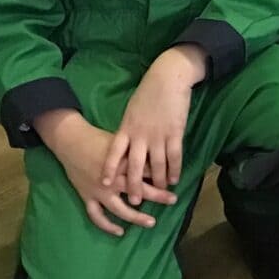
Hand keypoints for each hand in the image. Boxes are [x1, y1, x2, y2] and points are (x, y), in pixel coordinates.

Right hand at [36, 111, 170, 235]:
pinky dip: (107, 225)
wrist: (71, 141)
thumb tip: (157, 156)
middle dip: (157, 195)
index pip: (146, 170)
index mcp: (121, 163)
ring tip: (151, 222)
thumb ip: (136, 151)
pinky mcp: (87, 197)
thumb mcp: (120, 141)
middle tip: (173, 199)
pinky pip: (97, 216)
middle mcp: (112, 180)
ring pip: (119, 209)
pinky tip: (120, 231)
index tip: (175, 180)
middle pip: (138, 190)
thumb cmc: (98, 139)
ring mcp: (99, 191)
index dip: (162, 175)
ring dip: (136, 217)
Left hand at [103, 46, 205, 203]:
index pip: (114, 153)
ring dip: (158, 182)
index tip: (104, 183)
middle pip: (134, 166)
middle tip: (134, 201)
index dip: (109, 168)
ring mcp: (158, 136)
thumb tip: (127, 142)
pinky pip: (174, 157)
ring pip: (156, 166)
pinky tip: (175, 179)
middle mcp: (140, 135)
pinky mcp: (174, 133)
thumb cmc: (149, 92)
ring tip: (160, 193)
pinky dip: (175, 170)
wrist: (167, 78)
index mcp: (126, 128)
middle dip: (134, 185)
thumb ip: (129, 128)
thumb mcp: (132, 110)